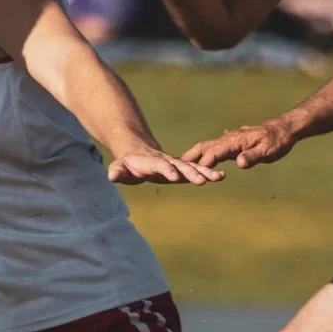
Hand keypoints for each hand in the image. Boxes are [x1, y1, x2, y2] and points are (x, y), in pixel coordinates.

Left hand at [106, 149, 223, 185]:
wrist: (139, 150)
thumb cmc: (128, 164)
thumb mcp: (119, 167)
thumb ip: (117, 171)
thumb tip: (111, 175)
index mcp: (151, 163)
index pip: (159, 166)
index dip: (166, 170)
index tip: (174, 176)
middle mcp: (166, 162)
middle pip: (180, 167)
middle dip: (191, 173)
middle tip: (203, 181)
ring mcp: (176, 164)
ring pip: (192, 168)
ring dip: (205, 173)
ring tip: (220, 177)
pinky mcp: (182, 168)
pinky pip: (196, 170)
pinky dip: (208, 173)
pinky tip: (221, 177)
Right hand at [183, 120, 296, 168]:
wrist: (284, 129)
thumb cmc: (277, 141)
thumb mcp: (267, 151)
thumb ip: (252, 156)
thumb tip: (239, 162)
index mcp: (235, 141)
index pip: (213, 152)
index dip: (201, 163)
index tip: (189, 171)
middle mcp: (229, 139)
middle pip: (204, 147)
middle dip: (189, 157)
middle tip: (174, 166)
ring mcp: (230, 140)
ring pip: (207, 146)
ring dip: (194, 155)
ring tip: (180, 165)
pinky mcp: (233, 143)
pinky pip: (214, 148)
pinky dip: (203, 154)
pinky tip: (199, 160)